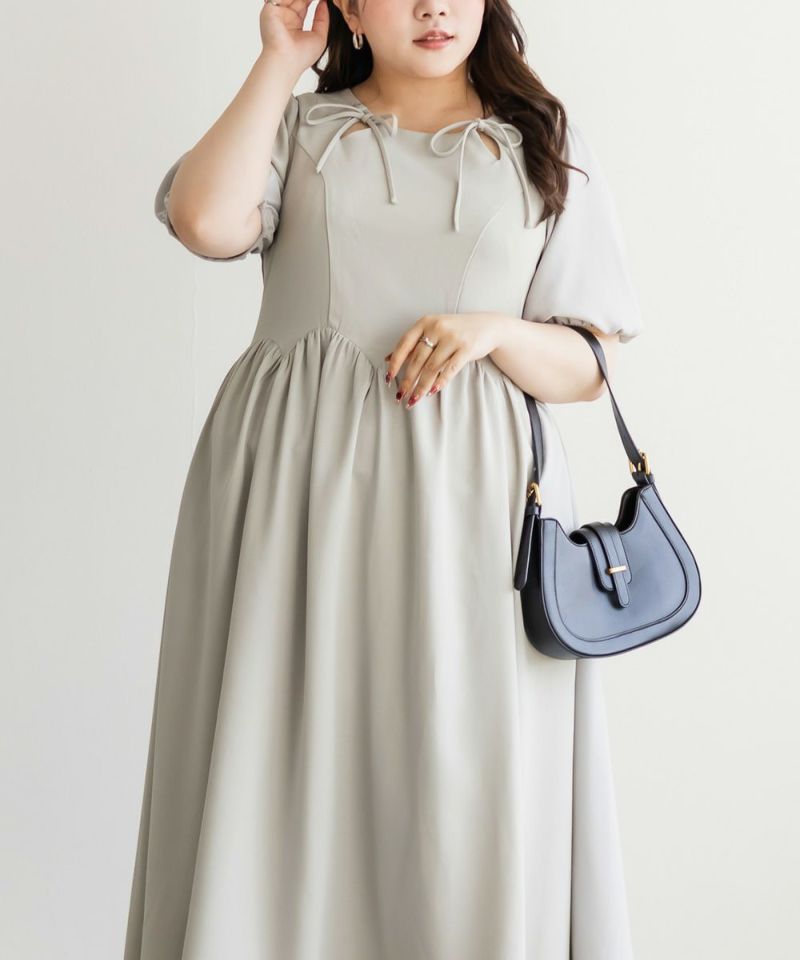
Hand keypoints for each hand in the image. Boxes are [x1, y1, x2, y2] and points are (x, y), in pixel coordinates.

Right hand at [260, 0, 328, 74]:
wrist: (286, 62)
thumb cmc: (301, 56)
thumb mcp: (319, 37)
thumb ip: (322, 19)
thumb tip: (324, 2)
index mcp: (294, 24)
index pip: (303, 4)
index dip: (312, 0)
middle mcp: (284, 17)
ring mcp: (277, 12)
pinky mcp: (270, 9)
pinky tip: (304, 0)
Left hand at [384, 312, 506, 408]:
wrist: (487, 326)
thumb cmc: (455, 331)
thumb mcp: (433, 331)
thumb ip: (412, 343)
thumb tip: (387, 359)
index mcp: (425, 322)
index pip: (404, 344)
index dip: (395, 363)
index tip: (389, 379)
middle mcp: (438, 328)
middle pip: (417, 359)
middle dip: (407, 380)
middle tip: (400, 395)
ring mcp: (453, 338)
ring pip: (432, 367)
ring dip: (421, 386)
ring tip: (415, 399)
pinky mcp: (467, 348)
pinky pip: (450, 369)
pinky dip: (440, 382)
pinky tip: (432, 392)